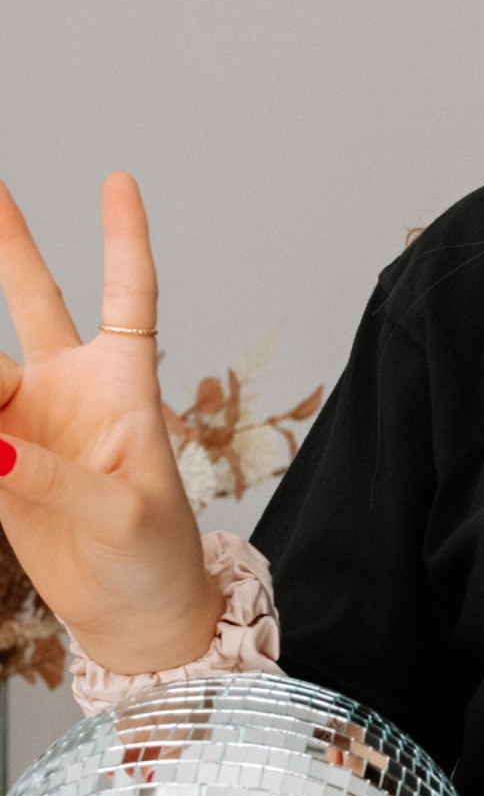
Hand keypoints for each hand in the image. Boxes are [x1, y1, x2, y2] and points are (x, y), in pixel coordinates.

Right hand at [0, 173, 221, 671]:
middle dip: (7, 241)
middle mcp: (74, 390)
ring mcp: (28, 421)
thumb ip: (57, 479)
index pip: (128, 296)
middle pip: (32, 297)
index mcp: (127, 388)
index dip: (124, 239)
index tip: (120, 180)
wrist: (137, 615)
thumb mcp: (126, 516)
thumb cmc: (157, 559)